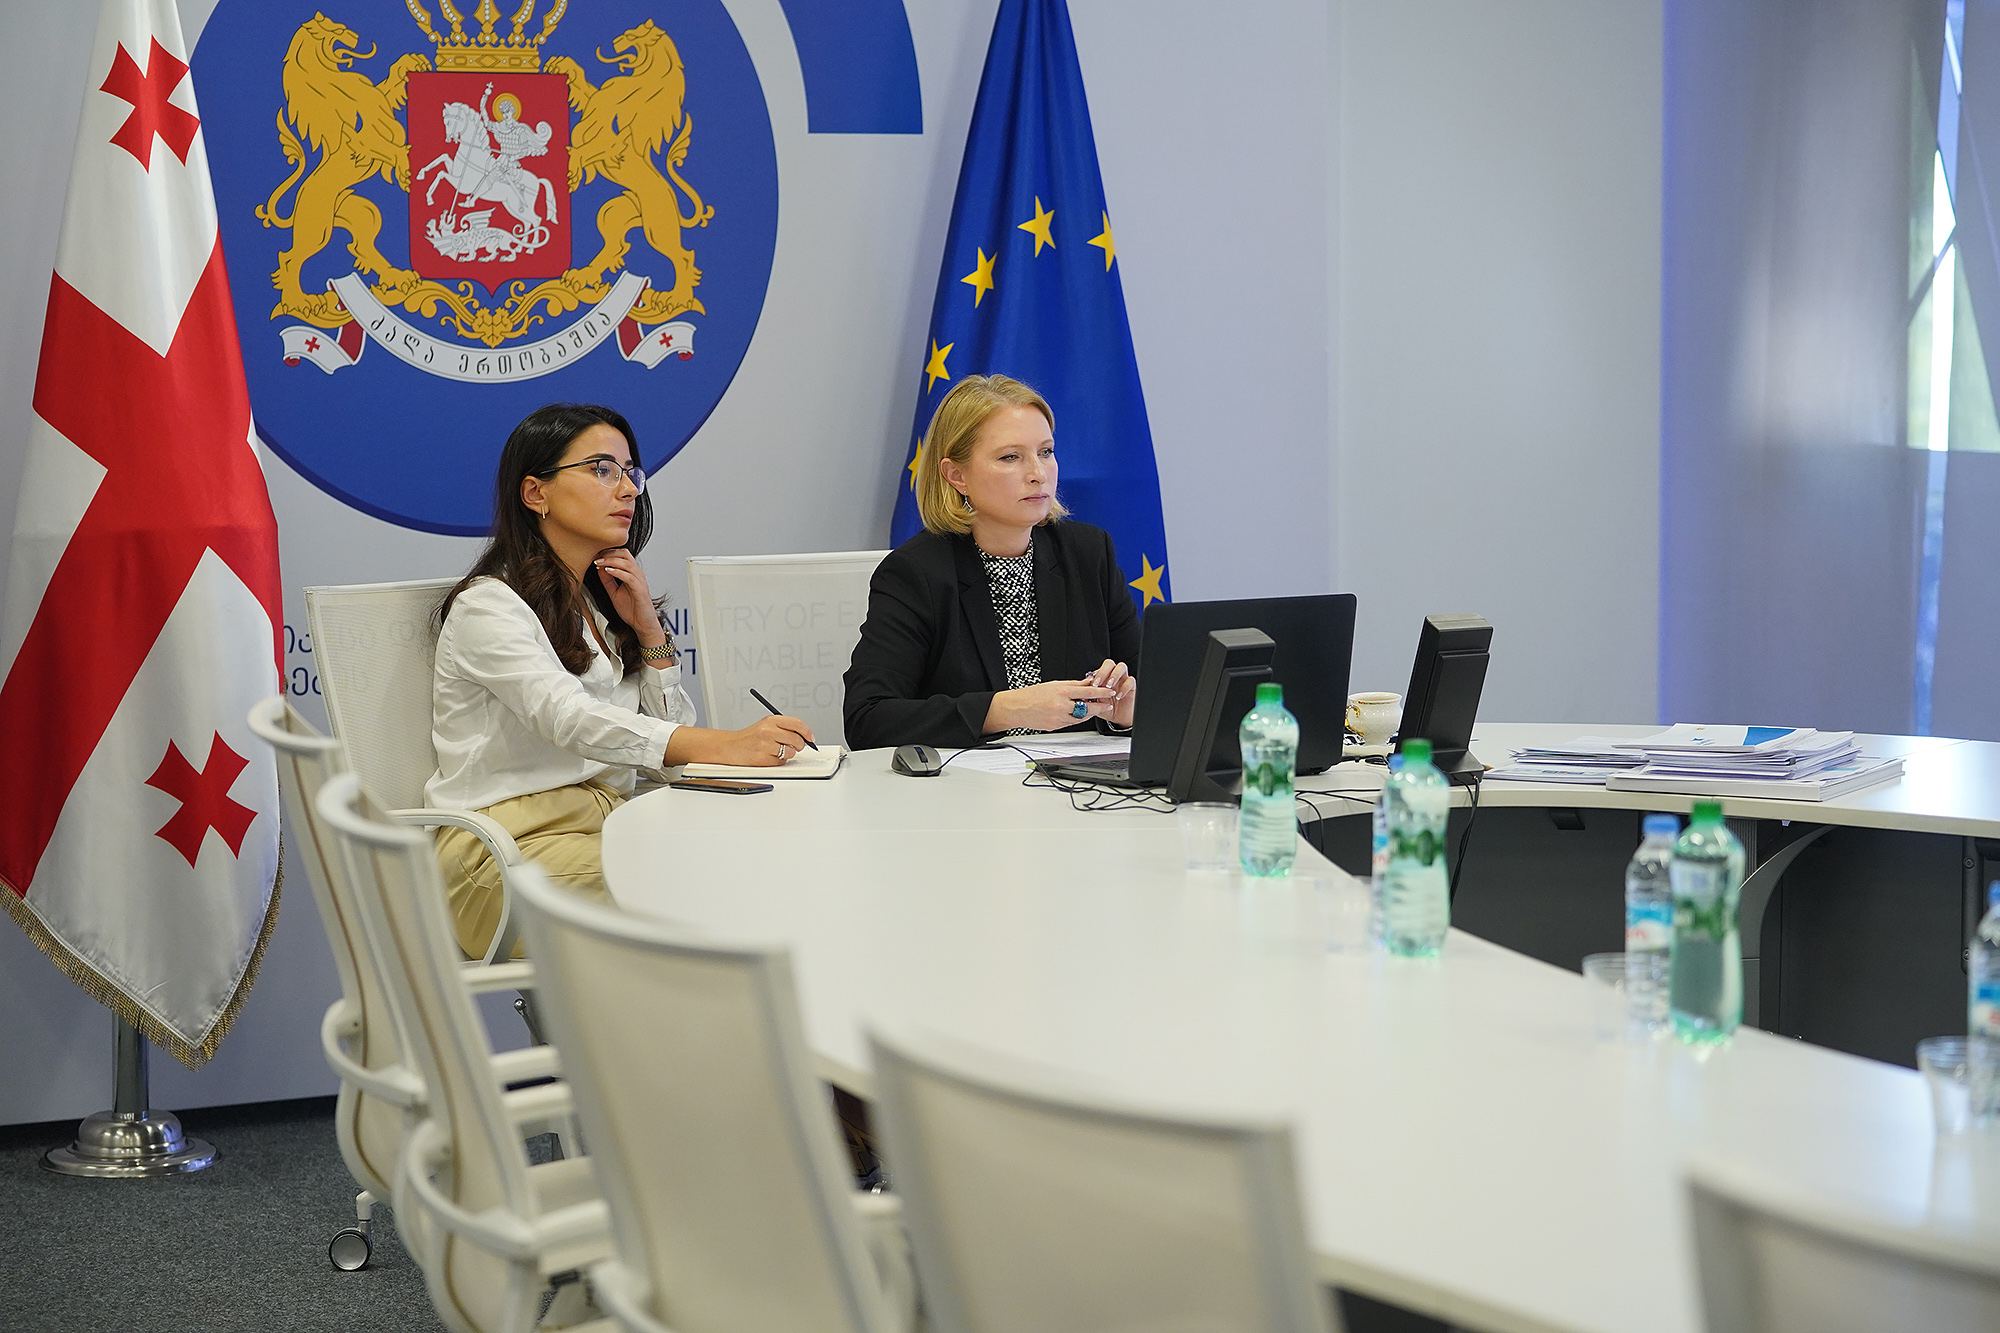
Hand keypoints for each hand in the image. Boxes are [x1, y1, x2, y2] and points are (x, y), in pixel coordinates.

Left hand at [592, 548, 662, 640]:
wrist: (642, 624)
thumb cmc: (632, 610)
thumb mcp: (614, 592)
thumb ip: (607, 581)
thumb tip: (599, 568)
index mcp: (632, 573)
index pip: (621, 555)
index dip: (607, 552)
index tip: (595, 556)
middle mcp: (637, 574)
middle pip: (624, 554)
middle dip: (609, 553)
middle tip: (596, 557)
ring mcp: (639, 581)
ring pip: (626, 563)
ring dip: (611, 561)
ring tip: (598, 563)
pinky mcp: (640, 589)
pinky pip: (629, 576)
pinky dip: (617, 572)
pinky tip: (607, 571)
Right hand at [664, 715, 815, 766]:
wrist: (729, 747)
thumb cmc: (749, 738)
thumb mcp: (766, 726)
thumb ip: (784, 728)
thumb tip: (806, 736)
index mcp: (771, 720)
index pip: (797, 724)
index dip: (807, 732)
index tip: (810, 738)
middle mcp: (768, 731)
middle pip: (797, 739)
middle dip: (798, 745)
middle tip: (794, 747)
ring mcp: (765, 745)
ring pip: (790, 752)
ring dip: (787, 754)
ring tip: (776, 751)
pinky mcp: (762, 758)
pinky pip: (781, 762)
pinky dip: (778, 762)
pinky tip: (769, 757)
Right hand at [983, 679, 1116, 733]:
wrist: (1017, 708)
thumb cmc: (1032, 695)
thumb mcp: (1053, 685)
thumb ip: (1072, 684)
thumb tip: (1087, 682)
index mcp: (1060, 692)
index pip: (1086, 691)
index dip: (1100, 692)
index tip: (1109, 692)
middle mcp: (1060, 705)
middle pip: (1087, 707)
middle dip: (1099, 706)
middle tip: (1106, 704)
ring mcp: (1058, 717)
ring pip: (1080, 717)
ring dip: (1089, 713)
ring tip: (1093, 708)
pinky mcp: (1055, 726)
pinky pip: (1071, 723)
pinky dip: (1077, 718)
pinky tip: (1079, 714)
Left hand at [1085, 658, 1136, 728]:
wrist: (1117, 718)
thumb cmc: (1105, 708)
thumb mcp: (1094, 702)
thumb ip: (1089, 694)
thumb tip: (1082, 688)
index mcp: (1102, 677)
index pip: (1098, 668)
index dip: (1095, 675)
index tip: (1092, 685)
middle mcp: (1112, 676)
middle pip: (1109, 663)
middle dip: (1104, 672)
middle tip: (1100, 684)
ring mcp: (1123, 679)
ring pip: (1121, 666)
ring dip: (1114, 675)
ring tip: (1109, 687)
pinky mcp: (1132, 686)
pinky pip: (1131, 680)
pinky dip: (1124, 687)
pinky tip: (1118, 696)